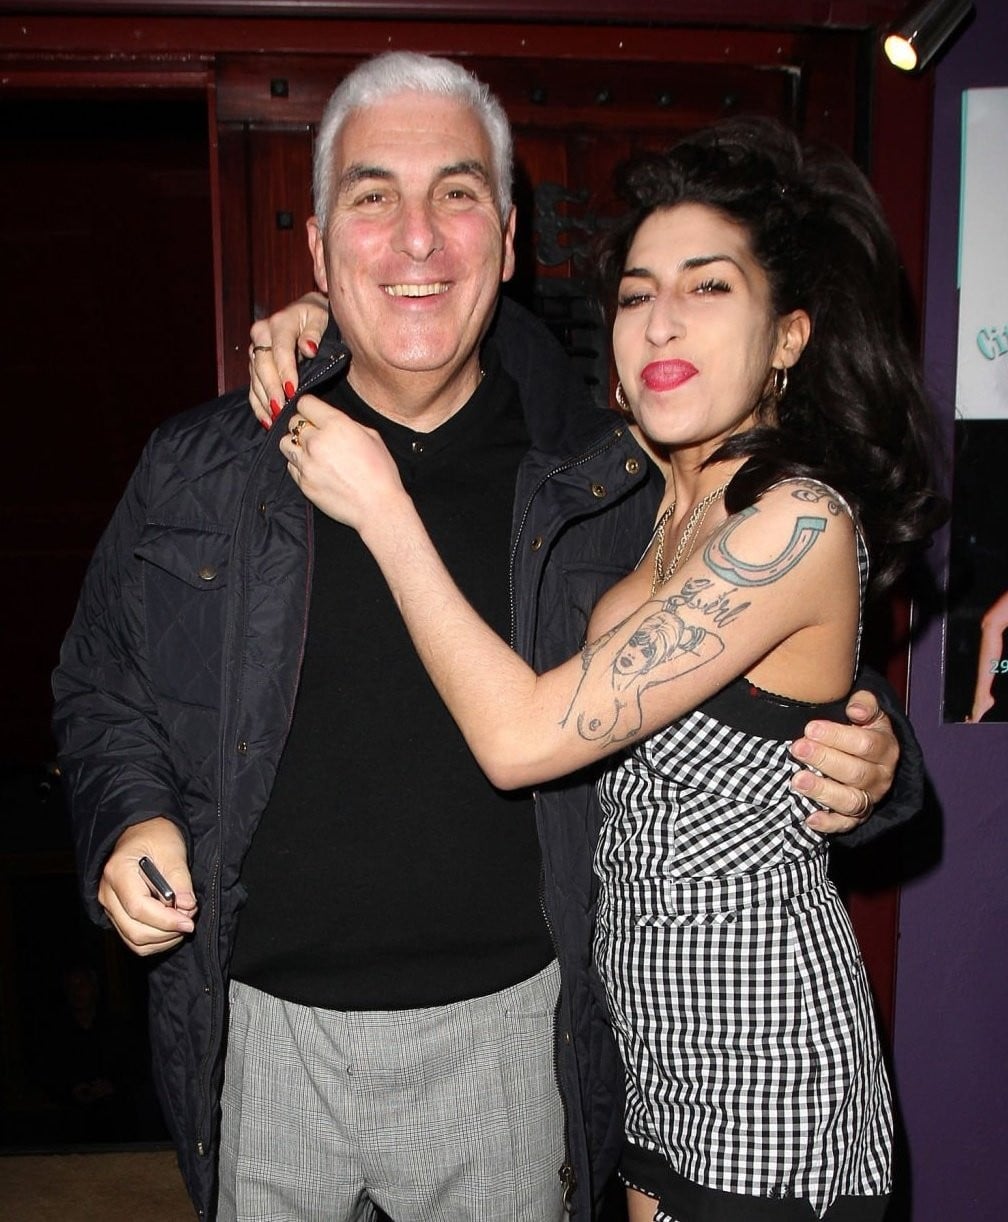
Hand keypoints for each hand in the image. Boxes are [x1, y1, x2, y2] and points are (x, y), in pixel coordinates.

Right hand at [98, 816, 196, 955]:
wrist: (142, 832)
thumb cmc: (156, 836)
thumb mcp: (172, 850)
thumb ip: (179, 879)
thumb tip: (187, 906)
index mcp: (118, 872)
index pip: (138, 908)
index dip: (166, 920)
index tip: (189, 921)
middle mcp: (108, 893)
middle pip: (135, 930)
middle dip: (167, 932)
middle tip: (189, 920)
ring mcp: (110, 907)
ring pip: (134, 940)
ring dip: (163, 939)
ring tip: (182, 922)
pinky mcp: (117, 915)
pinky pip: (134, 940)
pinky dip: (155, 942)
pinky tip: (171, 929)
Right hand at [248, 292, 329, 427]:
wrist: (307, 314)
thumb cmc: (318, 318)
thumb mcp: (321, 319)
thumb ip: (314, 332)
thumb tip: (308, 348)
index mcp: (280, 323)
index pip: (280, 349)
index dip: (285, 371)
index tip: (292, 390)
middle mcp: (262, 335)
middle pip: (263, 365)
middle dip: (272, 389)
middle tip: (281, 409)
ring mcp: (256, 350)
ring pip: (255, 378)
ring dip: (264, 400)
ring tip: (275, 419)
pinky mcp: (254, 364)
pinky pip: (253, 386)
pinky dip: (259, 405)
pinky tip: (267, 420)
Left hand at [278, 394, 404, 530]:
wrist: (377, 508)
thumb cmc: (380, 474)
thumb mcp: (372, 437)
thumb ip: (347, 423)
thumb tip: (332, 420)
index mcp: (336, 425)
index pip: (305, 403)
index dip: (310, 407)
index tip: (314, 412)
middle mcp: (317, 442)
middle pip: (292, 422)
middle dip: (303, 425)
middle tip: (315, 433)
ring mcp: (307, 464)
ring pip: (285, 443)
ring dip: (295, 444)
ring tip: (310, 451)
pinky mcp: (303, 483)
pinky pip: (291, 466)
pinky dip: (298, 465)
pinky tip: (314, 468)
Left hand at [790, 689, 897, 833]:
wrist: (868, 758)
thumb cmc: (860, 730)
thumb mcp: (868, 713)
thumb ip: (865, 704)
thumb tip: (855, 710)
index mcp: (886, 748)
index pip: (866, 744)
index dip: (837, 736)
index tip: (810, 728)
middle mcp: (881, 777)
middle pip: (856, 772)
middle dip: (824, 759)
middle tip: (797, 748)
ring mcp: (869, 799)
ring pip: (850, 801)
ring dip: (822, 791)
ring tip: (797, 780)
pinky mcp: (856, 818)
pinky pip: (844, 825)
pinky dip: (828, 824)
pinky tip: (809, 818)